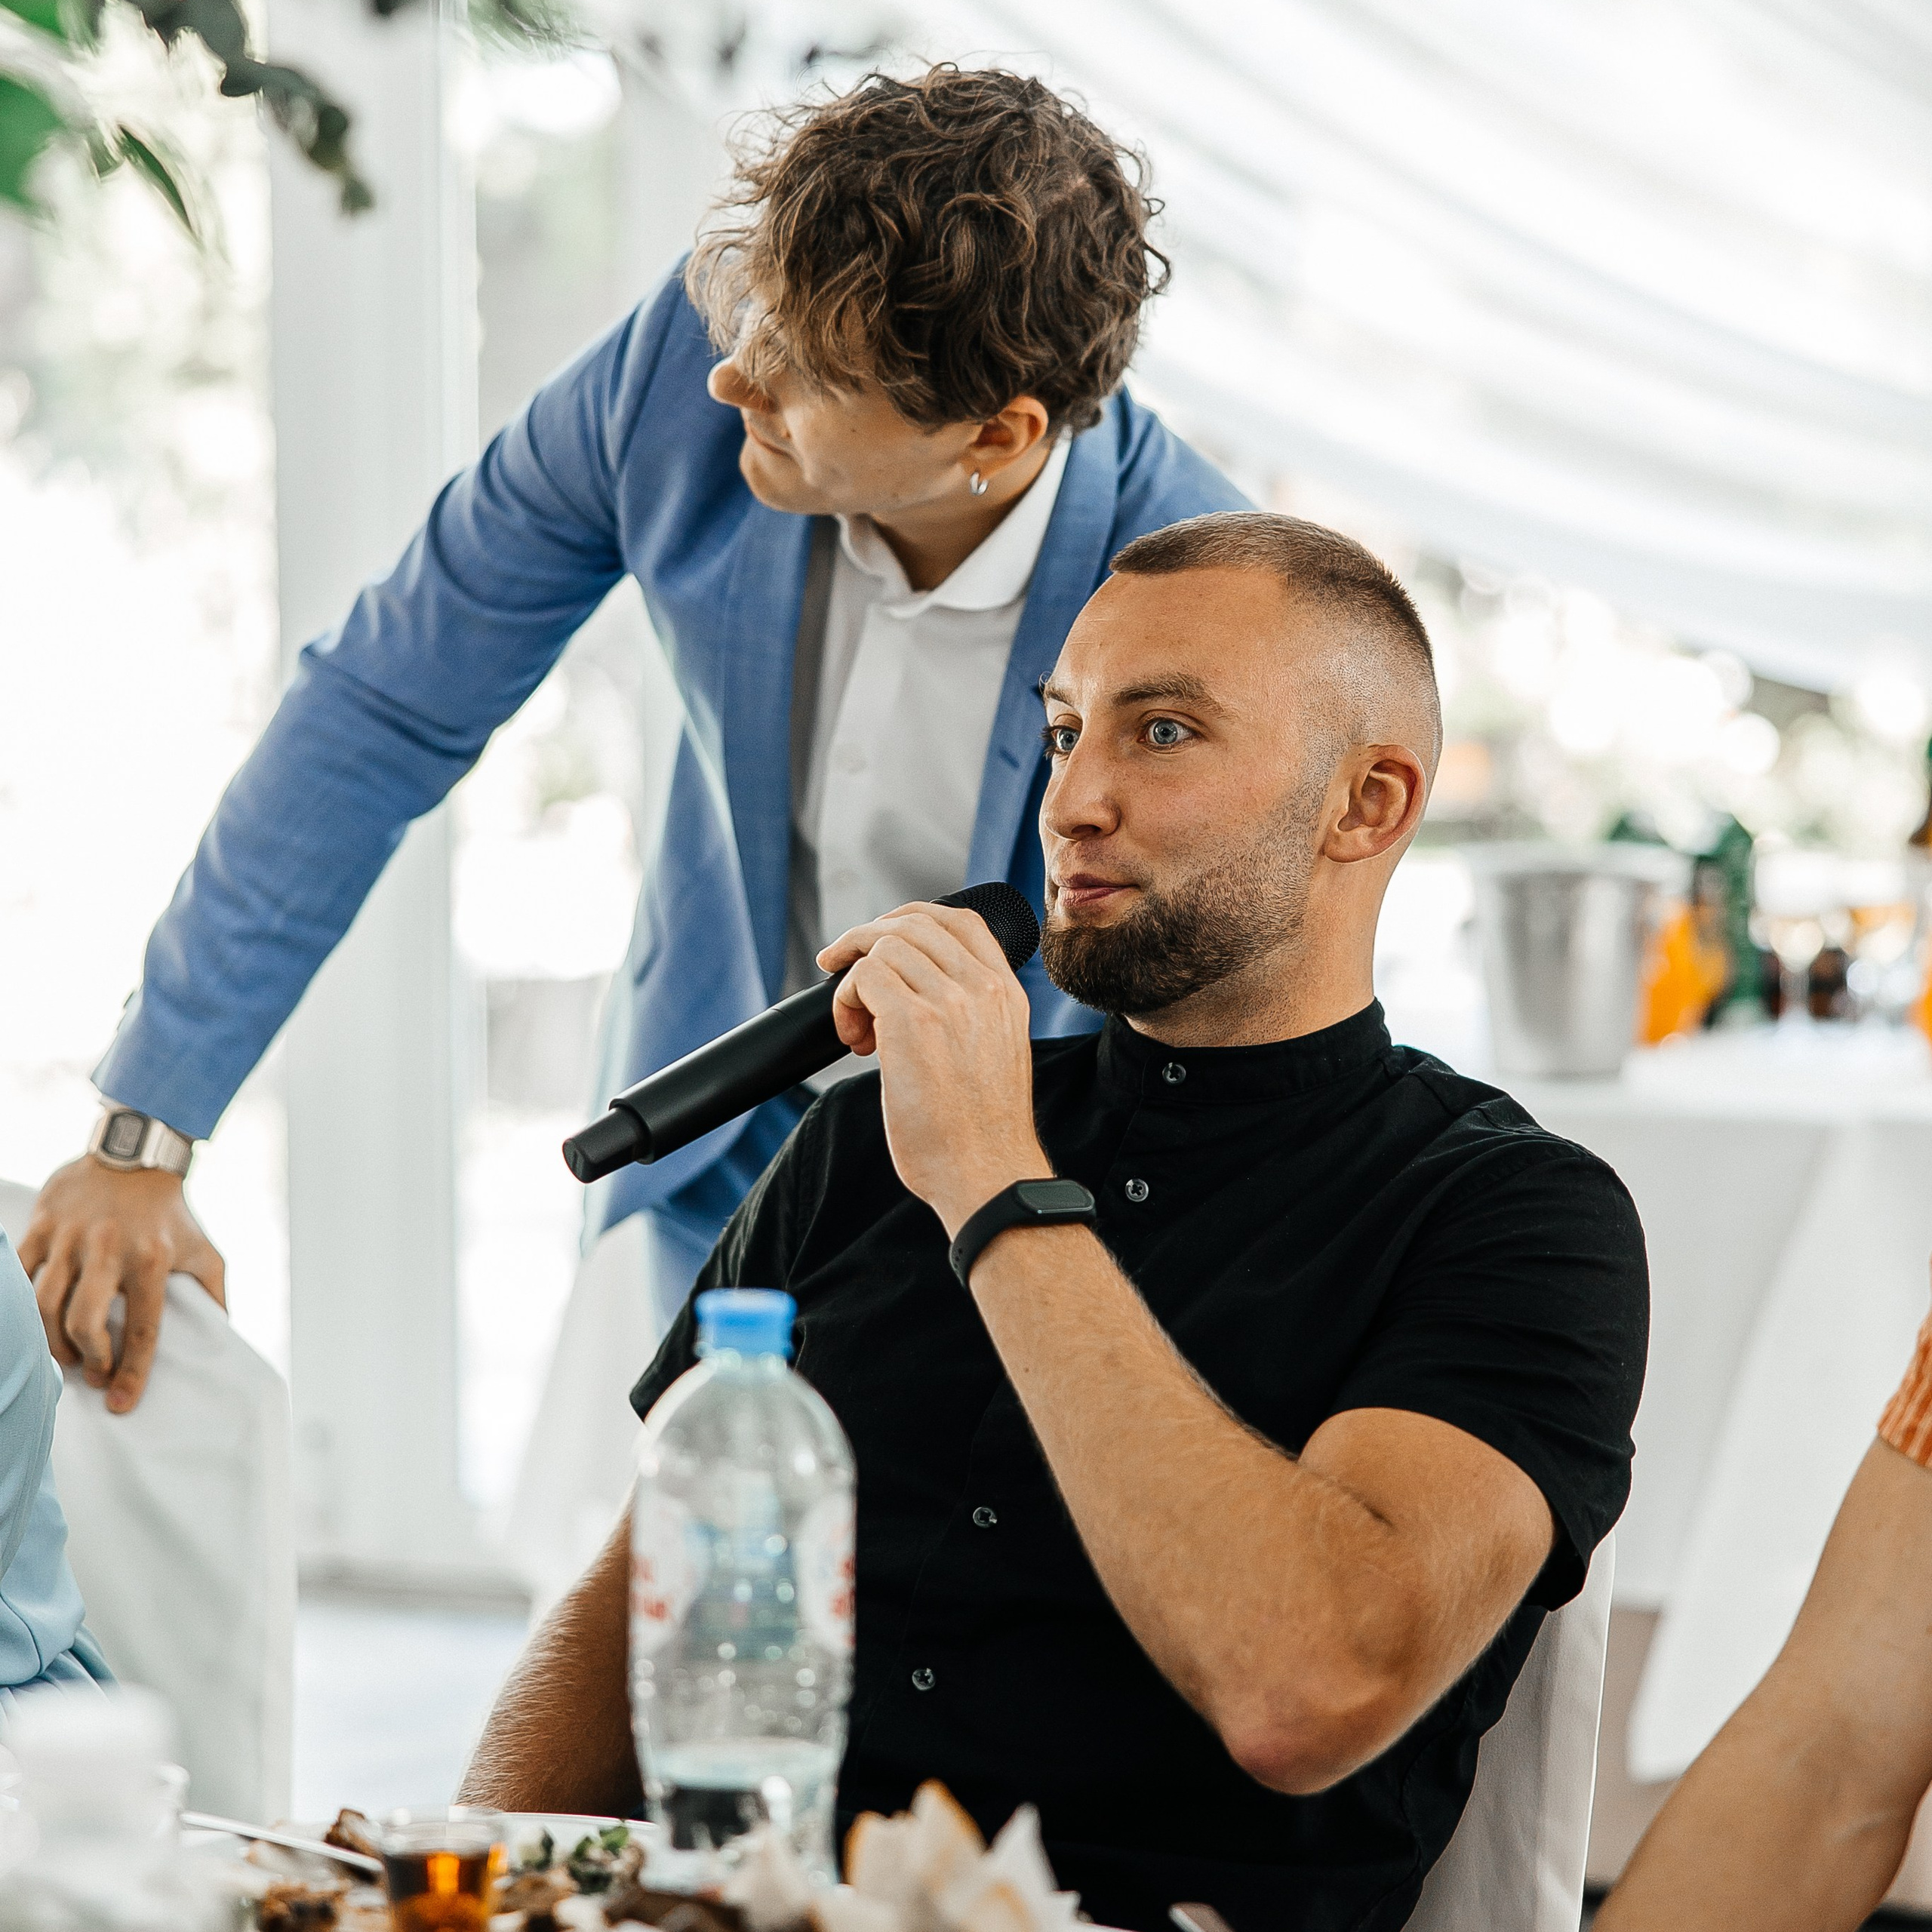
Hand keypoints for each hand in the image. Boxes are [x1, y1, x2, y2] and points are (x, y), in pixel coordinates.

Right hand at [17, 1157, 225, 1412]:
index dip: (132, 1372)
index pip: (142, 1329)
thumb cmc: (172, 1214)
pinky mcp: (43, 1225)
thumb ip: (212, 1295)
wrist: (137, 1156)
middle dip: (87, 1358)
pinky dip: (18, 1303)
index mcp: (152, 1260)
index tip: (123, 1403)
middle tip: (94, 1374)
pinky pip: (18, 1272)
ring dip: (52, 1341)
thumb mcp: (203, 1251)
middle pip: (85, 1321)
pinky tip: (32, 1324)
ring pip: (44, 1304)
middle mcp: (110, 1250)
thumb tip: (222, 1336)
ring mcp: (72, 1237)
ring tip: (68, 1356)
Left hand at [818, 902, 1051, 1234]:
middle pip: (911, 924)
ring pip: (882, 948)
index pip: (960, 920)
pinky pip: (864, 978)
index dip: (909, 918)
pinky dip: (846, 1001)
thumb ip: (970, 1012)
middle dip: (865, 940)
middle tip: (840, 969)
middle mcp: (982, 988)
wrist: (988, 1174)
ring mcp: (949, 1001)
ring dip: (853, 982)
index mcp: (1006, 992)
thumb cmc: (982, 1132)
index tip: (879, 939)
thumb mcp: (996, 1051)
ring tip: (857, 1030)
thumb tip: (913, 991)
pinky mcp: (912, 1023)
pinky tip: (854, 1038)